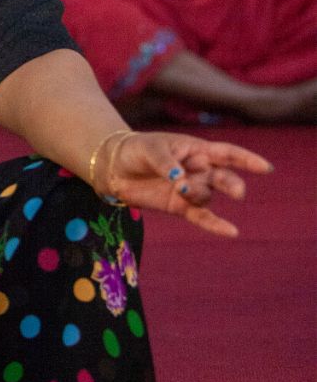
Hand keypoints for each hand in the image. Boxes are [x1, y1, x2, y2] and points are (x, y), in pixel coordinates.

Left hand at [96, 131, 270, 237]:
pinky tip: (232, 232)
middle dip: (232, 184)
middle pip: (223, 178)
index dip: (247, 160)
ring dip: (198, 194)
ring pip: (206, 196)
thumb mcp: (149, 149)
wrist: (115, 167)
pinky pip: (201, 217)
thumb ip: (166, 162)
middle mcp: (198, 170)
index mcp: (196, 149)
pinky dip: (215, 225)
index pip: (227, 153)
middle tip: (238, 192)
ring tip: (181, 189)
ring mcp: (190, 189)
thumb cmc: (136, 150)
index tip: (265, 168)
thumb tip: (180, 178)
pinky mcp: (179, 206)